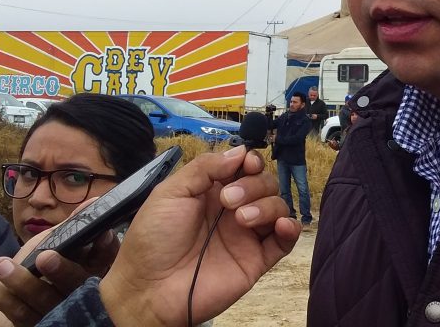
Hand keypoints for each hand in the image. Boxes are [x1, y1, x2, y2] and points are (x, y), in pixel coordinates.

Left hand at [0, 204, 119, 326]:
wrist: (12, 297)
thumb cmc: (40, 264)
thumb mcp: (56, 242)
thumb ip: (71, 226)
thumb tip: (92, 203)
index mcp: (93, 272)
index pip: (106, 261)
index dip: (107, 250)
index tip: (101, 236)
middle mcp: (82, 296)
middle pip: (78, 286)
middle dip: (62, 270)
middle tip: (44, 256)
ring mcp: (61, 314)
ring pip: (46, 301)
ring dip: (23, 282)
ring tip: (1, 265)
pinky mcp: (40, 326)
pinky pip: (22, 315)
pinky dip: (4, 299)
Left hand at [99, 146, 300, 325]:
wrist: (149, 288)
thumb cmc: (153, 239)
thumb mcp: (171, 192)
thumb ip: (205, 168)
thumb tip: (241, 151)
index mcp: (213, 191)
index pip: (246, 167)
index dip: (251, 162)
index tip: (247, 165)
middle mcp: (234, 209)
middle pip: (266, 183)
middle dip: (254, 185)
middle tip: (228, 201)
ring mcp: (247, 235)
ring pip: (278, 207)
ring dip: (267, 206)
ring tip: (241, 219)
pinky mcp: (257, 260)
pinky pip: (285, 241)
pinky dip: (290, 228)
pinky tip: (281, 225)